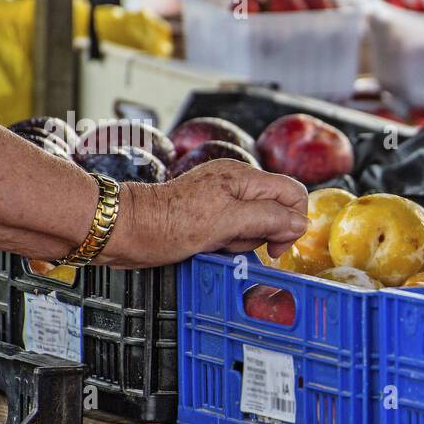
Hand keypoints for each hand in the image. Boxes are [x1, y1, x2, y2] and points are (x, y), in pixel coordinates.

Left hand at [106, 159, 307, 267]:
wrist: (123, 229)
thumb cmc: (166, 224)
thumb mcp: (226, 223)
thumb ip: (268, 219)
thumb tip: (299, 222)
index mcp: (243, 177)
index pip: (293, 192)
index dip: (293, 221)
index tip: (276, 246)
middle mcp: (236, 183)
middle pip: (276, 210)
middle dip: (262, 234)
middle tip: (234, 241)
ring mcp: (222, 199)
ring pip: (256, 224)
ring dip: (242, 241)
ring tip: (215, 242)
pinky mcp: (210, 213)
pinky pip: (235, 231)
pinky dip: (227, 242)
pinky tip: (209, 244)